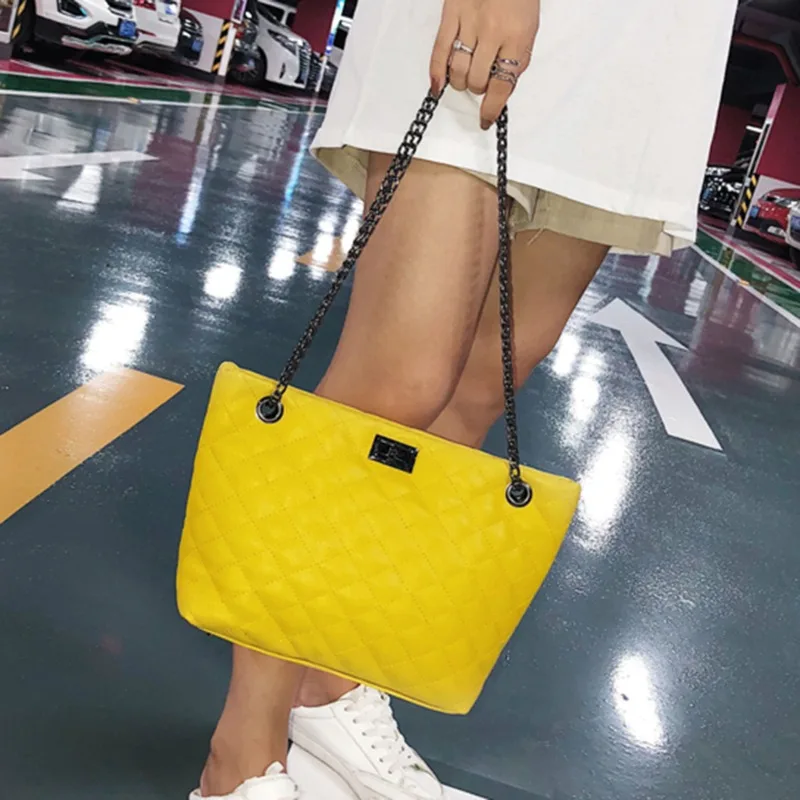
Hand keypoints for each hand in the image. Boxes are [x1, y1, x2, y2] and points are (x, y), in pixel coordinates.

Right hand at [430, 0, 539, 128]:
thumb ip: (517, 60)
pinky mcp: (450, 15)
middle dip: (478, 88)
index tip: (486, 119)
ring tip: (466, 74)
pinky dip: (436, 74)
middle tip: (481, 81)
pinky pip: (438, 52)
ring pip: (457, 72)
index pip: (502, 86)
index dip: (492, 109)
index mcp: (516, 37)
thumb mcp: (530, 29)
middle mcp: (491, 33)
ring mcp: (468, 23)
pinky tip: (438, 87)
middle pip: (476, 81)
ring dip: (461, 82)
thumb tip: (501, 91)